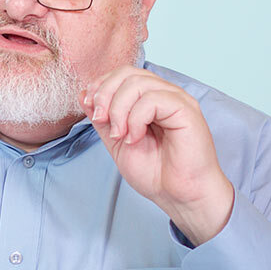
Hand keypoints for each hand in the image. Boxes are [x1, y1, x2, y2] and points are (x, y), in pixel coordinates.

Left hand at [83, 66, 233, 245]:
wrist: (179, 197)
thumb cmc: (156, 173)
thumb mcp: (117, 142)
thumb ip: (103, 119)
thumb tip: (84, 94)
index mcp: (150, 99)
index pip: (122, 74)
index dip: (101, 86)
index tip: (91, 109)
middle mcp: (164, 94)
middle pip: (127, 73)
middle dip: (105, 94)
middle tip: (101, 120)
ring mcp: (177, 100)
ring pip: (138, 83)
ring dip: (119, 110)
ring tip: (121, 136)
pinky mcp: (186, 110)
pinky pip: (153, 99)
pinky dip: (136, 119)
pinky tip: (135, 138)